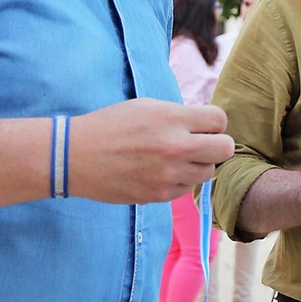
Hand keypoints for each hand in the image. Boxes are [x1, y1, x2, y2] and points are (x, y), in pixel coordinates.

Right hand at [69, 99, 233, 204]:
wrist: (75, 157)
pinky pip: (186, 188)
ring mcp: (168, 175)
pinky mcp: (159, 195)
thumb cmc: (110, 125)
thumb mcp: (146, 107)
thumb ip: (179, 115)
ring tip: (175, 157)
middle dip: (216, 144)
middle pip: (225, 149)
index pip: (220, 120)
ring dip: (198, 164)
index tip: (202, 125)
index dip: (213, 122)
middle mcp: (175, 147)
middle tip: (200, 143)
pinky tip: (160, 171)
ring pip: (208, 172)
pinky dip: (180, 180)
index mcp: (172, 119)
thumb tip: (207, 125)